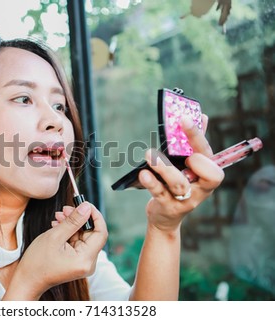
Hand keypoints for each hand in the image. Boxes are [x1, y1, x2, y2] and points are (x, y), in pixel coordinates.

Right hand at [3, 202, 107, 299]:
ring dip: (72, 224)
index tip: (85, 204)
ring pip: (83, 236)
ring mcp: (83, 263)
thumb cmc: (37, 262)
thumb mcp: (55, 236)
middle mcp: (88, 263)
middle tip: (65, 209)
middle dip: (79, 218)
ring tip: (58, 216)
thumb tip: (86, 207)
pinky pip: (78, 242)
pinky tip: (58, 226)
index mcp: (85, 259)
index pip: (101, 233)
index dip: (95, 216)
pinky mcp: (77, 261)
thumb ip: (73, 221)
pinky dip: (69, 232)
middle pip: (92, 233)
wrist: (27, 280)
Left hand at [138, 114, 223, 232]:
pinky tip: (143, 173)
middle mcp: (201, 189)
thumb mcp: (189, 165)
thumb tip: (203, 117)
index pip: (211, 156)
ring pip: (180, 185)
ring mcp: (186, 200)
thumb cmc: (179, 184)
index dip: (199, 139)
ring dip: (164, 168)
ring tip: (150, 154)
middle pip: (205, 174)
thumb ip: (195, 143)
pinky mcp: (168, 207)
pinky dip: (152, 183)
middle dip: (192, 157)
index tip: (184, 121)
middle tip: (175, 143)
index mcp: (207, 175)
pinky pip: (160, 194)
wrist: (166, 216)